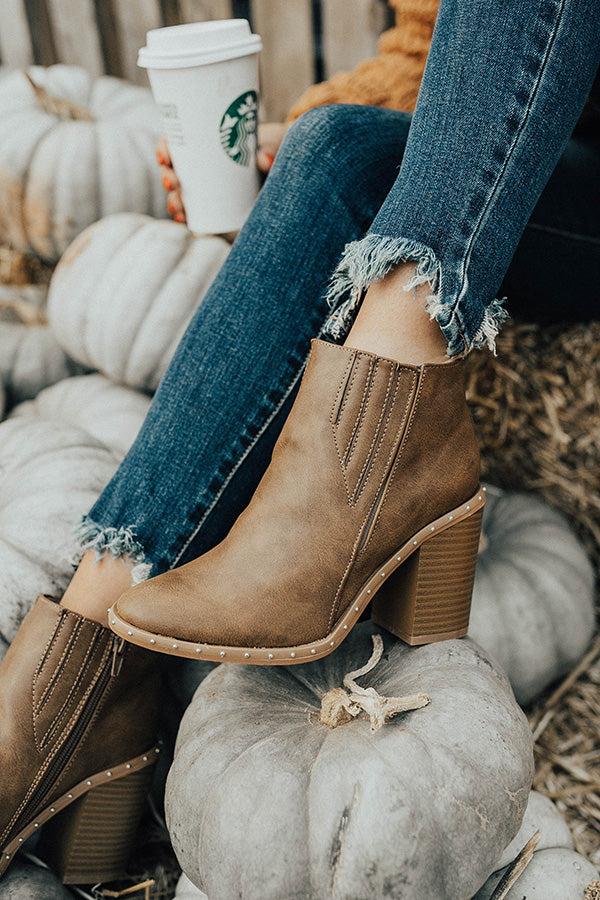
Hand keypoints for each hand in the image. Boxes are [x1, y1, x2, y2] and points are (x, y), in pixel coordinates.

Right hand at [157, 123, 289, 224]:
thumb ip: (271, 150)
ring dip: (174, 200)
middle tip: (174, 182)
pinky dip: (188, 213)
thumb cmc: (274, 145)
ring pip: (182, 190)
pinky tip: (184, 220)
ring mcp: (209, 183)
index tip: (165, 157)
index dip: (165, 148)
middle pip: (175, 168)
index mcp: (207, 140)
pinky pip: (196, 207)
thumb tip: (264, 159)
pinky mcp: (218, 201)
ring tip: (179, 208)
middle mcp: (203, 162)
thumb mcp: (273, 143)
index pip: (177, 140)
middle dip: (168, 177)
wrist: (286, 161)